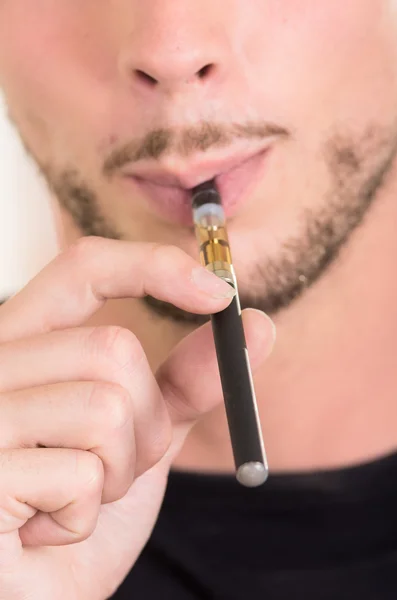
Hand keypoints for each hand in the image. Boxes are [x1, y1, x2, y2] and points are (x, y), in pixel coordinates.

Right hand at [0, 237, 274, 599]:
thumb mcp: (141, 436)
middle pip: (114, 352)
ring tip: (72, 499)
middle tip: (109, 469)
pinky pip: (80, 475)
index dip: (152, 267)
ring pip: (106, 408)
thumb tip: (256, 326)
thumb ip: (187, 382)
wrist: (35, 596)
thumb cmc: (79, 510)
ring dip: (117, 472)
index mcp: (25, 344)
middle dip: (145, 423)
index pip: (84, 268)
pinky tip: (43, 531)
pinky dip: (84, 516)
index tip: (217, 293)